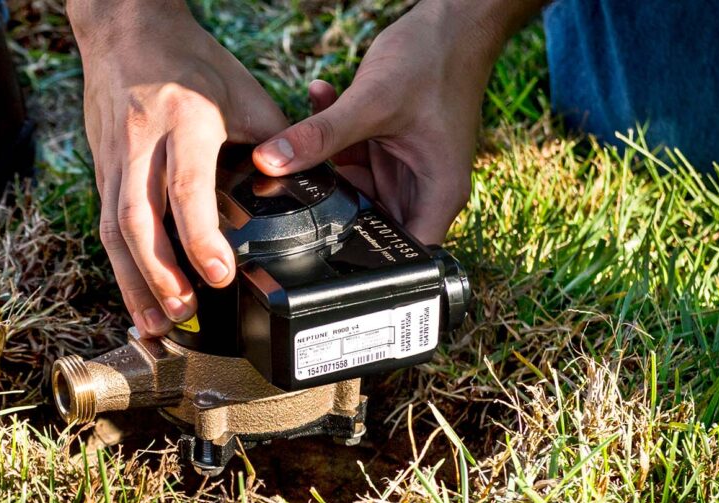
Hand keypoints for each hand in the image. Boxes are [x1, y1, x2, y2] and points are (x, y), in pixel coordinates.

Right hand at [68, 0, 287, 335]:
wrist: (125, 29)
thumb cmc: (190, 60)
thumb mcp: (244, 92)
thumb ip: (274, 141)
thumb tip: (306, 187)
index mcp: (184, 119)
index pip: (187, 188)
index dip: (201, 237)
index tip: (220, 275)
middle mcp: (142, 142)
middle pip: (137, 219)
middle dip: (158, 274)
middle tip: (184, 313)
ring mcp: (114, 158)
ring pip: (113, 229)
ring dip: (134, 281)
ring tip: (155, 323)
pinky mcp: (102, 169)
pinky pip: (105, 224)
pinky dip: (121, 265)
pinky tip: (137, 294)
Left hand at [253, 0, 540, 243]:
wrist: (449, 20)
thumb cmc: (435, 61)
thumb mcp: (372, 102)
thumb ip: (320, 136)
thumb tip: (270, 162)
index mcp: (437, 195)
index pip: (402, 257)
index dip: (362, 262)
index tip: (316, 250)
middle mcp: (422, 190)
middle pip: (368, 223)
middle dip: (330, 204)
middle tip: (292, 184)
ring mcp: (402, 169)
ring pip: (351, 187)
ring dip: (326, 160)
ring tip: (304, 131)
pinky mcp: (386, 148)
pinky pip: (349, 155)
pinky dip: (331, 135)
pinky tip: (321, 98)